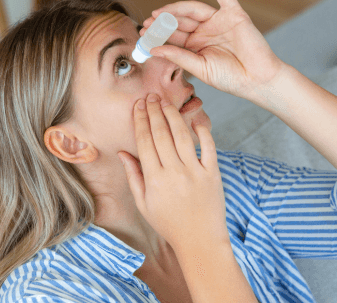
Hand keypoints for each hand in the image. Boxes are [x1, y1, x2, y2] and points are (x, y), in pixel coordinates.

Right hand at [117, 93, 228, 248]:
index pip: (145, 142)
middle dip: (154, 112)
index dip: (141, 121)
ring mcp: (195, 171)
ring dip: (173, 116)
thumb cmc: (169, 224)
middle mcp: (174, 172)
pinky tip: (195, 119)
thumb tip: (123, 153)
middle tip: (150, 96)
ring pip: (182, 136)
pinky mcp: (212, 173)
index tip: (138, 106)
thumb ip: (134, 176)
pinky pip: (209, 146)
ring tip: (166, 103)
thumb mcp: (144, 204)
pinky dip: (203, 131)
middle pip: (162, 134)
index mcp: (155, 179)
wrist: (200, 239)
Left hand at [141, 0, 287, 98]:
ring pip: (194, 8)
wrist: (258, 80)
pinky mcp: (234, 14)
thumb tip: (153, 49)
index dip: (159, 33)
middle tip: (148, 23)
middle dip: (164, 21)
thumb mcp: (200, 68)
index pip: (174, 36)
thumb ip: (179, 57)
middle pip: (181, 20)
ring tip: (160, 14)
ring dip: (176, 8)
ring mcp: (219, 21)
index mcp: (197, 46)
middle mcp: (206, 31)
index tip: (143, 34)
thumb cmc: (231, 79)